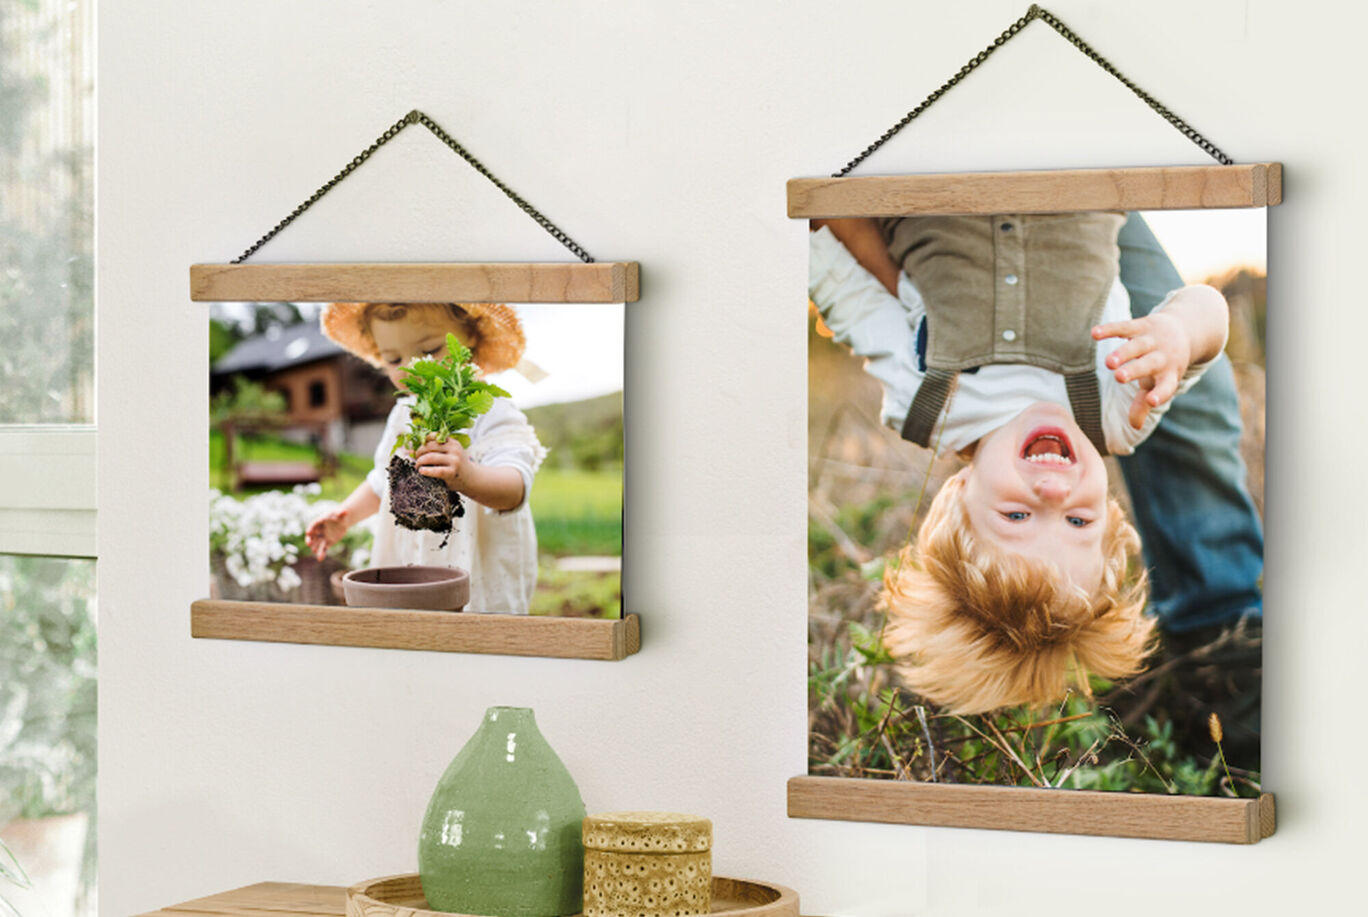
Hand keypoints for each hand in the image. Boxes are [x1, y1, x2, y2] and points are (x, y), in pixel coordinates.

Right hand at [305, 508, 348, 560]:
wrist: (342, 521)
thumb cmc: (340, 515)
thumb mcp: (341, 513)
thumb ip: (341, 513)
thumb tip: (345, 511)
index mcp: (320, 522)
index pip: (313, 525)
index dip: (310, 528)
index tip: (308, 532)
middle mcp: (319, 530)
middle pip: (312, 536)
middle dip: (310, 539)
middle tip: (309, 543)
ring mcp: (323, 537)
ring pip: (317, 544)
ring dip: (315, 547)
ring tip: (314, 551)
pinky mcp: (328, 543)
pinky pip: (323, 549)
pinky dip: (321, 554)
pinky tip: (320, 559)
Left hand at [414, 435, 470, 491]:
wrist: (471, 478)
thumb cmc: (455, 465)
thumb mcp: (449, 453)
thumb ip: (435, 450)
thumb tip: (409, 450)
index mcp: (452, 442)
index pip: (433, 436)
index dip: (423, 441)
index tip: (419, 448)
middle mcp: (454, 449)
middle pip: (430, 446)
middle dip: (419, 452)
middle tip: (416, 458)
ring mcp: (454, 460)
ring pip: (430, 457)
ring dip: (420, 461)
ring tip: (417, 466)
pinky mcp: (452, 472)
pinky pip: (436, 470)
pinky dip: (426, 471)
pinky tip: (421, 471)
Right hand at [1093, 311, 1192, 429]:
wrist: (1186, 330)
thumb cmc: (1165, 365)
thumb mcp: (1158, 384)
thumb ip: (1144, 404)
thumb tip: (1135, 426)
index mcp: (1168, 375)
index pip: (1166, 387)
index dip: (1159, 394)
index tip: (1152, 401)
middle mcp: (1162, 357)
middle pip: (1149, 364)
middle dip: (1135, 370)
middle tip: (1119, 377)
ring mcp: (1153, 340)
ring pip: (1137, 346)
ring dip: (1123, 353)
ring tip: (1109, 363)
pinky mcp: (1143, 325)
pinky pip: (1125, 326)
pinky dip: (1110, 330)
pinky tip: (1094, 333)